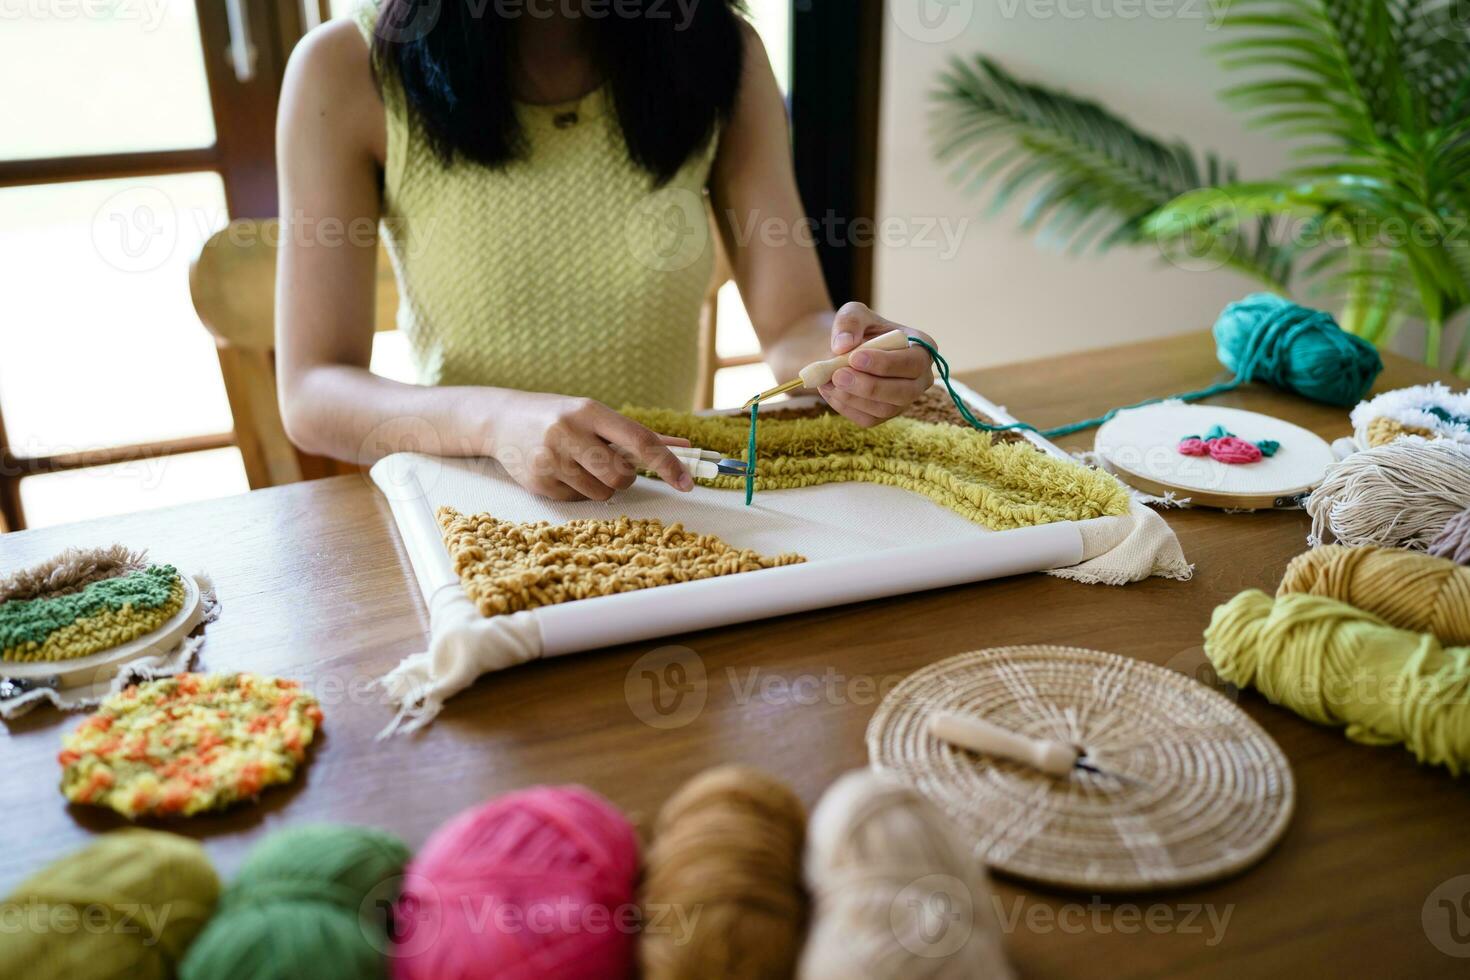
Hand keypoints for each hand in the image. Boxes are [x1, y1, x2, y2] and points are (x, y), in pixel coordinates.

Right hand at [489, 393, 692, 500]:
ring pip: (602, 493)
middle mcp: (569, 432)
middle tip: (611, 466)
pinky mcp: (539, 482)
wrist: (503, 420)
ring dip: (600, 485)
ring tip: (580, 464)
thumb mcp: (596, 416)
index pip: (641, 441)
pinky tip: (560, 471)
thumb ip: (640, 434)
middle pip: (621, 475)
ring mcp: (551, 459)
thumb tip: (685, 446)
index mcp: (590, 411)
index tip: (688, 483)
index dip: (668, 465)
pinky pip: (578, 500)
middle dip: (625, 478)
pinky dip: (578, 490)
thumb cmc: (561, 416)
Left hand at [818, 301, 934, 426]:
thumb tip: (843, 345)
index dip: (886, 363)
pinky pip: (868, 419)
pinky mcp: (884, 414)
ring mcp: (903, 400)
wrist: (844, 350)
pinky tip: (829, 389)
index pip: (914, 362)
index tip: (855, 357)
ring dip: (853, 397)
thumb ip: (849, 323)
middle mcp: (920, 378)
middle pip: (904, 392)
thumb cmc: (856, 329)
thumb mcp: (853, 314)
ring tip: (827, 380)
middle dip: (870, 386)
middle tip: (837, 375)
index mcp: (922, 348)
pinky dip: (845, 406)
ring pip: (885, 408)